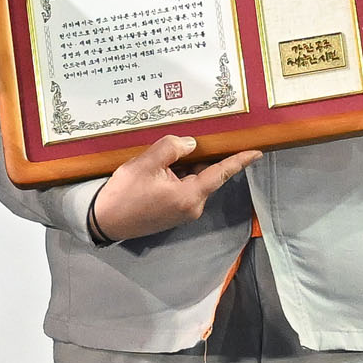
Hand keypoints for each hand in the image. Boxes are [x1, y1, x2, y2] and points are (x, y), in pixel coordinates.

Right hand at [92, 135, 260, 241]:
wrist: (104, 220)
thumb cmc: (125, 192)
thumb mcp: (146, 164)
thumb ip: (172, 149)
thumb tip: (191, 144)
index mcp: (190, 195)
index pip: (221, 173)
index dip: (239, 161)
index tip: (257, 152)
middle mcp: (193, 207)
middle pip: (204, 175)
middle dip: (196, 158)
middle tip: (181, 142)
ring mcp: (183, 213)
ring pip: (191, 181)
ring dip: (182, 167)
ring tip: (160, 157)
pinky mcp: (173, 215)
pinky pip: (182, 189)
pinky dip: (176, 176)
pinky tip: (157, 170)